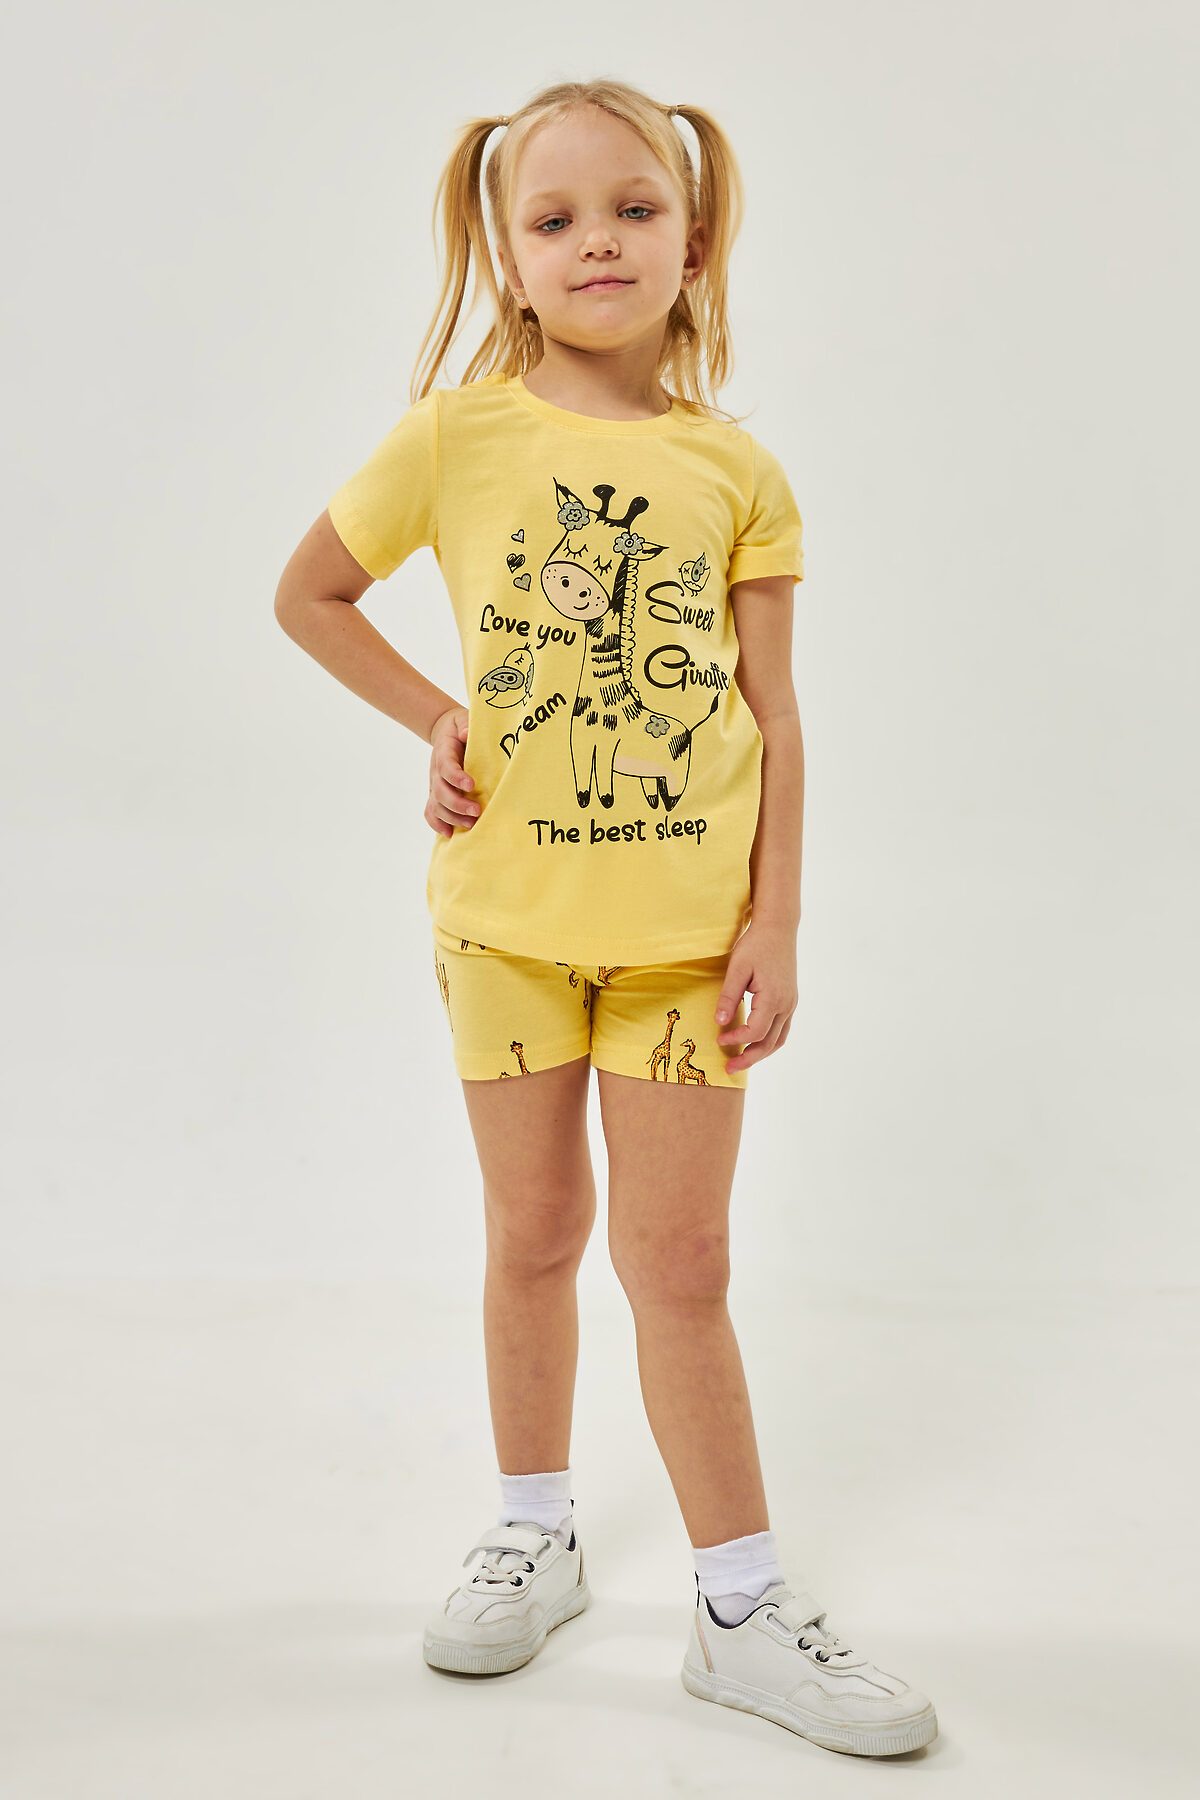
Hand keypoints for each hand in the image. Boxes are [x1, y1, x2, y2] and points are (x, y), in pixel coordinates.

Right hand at [425, 705, 479, 838]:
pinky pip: (430, 812)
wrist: (444, 732)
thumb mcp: (464, 719)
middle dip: (458, 804)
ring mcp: (434, 784)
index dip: (457, 777)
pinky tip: (449, 833)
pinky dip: (437, 824)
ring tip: (471, 824)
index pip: (446, 767)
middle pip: (440, 792)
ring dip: (452, 817)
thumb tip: (466, 734)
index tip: (471, 785)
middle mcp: (436, 771)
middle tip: (477, 811)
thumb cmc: (460, 727)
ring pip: (437, 806)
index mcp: (444, 753)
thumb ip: (466, 724)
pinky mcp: (436, 794)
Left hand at [714, 920, 797, 1072]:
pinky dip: (769, 1041)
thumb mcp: (737, 968)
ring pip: (779, 1040)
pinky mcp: (790, 1000)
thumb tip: (719, 1023)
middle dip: (749, 1058)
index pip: (755, 1032)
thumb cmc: (756, 945)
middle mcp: (786, 1004)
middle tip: (729, 1068)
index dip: (736, 1039)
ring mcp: (791, 1003)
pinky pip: (782, 1029)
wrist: (778, 928)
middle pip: (769, 1043)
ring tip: (741, 1061)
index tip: (719, 1039)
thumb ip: (728, 996)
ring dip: (760, 1054)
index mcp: (773, 998)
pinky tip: (754, 1043)